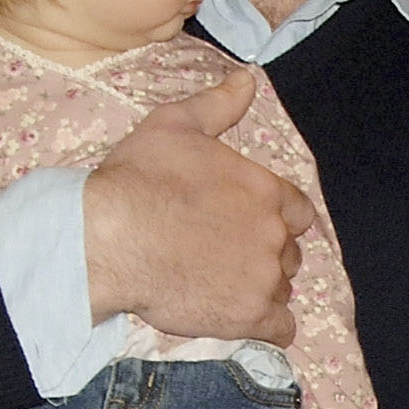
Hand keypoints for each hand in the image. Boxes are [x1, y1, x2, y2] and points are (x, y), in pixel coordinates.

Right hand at [82, 67, 310, 347]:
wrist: (110, 239)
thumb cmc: (137, 179)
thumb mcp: (174, 124)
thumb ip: (217, 105)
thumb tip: (249, 78)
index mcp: (264, 190)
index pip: (298, 211)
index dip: (277, 218)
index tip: (250, 223)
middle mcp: (273, 234)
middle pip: (290, 252)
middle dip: (267, 254)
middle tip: (228, 256)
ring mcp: (264, 279)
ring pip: (283, 288)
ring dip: (262, 288)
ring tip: (224, 285)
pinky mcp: (250, 318)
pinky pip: (281, 330)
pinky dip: (268, 327)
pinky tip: (243, 319)